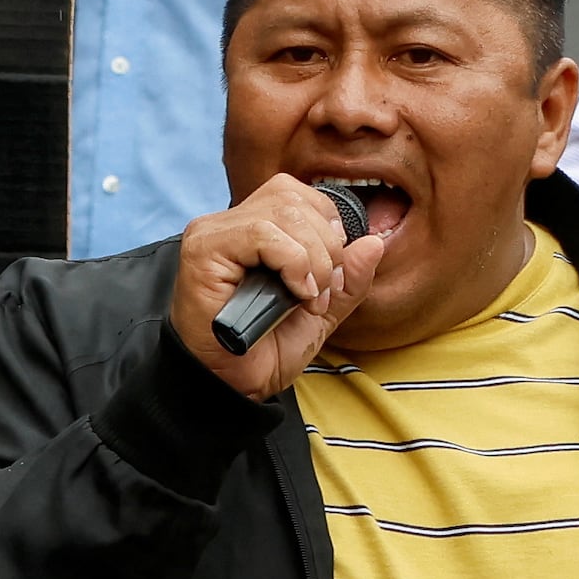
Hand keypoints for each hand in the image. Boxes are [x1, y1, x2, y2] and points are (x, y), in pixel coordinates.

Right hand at [168, 173, 384, 400]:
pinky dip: (292, 262)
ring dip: (312, 259)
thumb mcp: (324, 310)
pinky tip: (294, 292)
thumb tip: (374, 241)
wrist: (235, 384)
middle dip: (325, 247)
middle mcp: (231, 223)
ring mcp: (214, 233)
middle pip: (294, 198)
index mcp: (255, 227)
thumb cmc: (267, 349)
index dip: (327, 229)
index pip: (300, 194)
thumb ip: (350, 277)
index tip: (329, 276)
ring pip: (284, 212)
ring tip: (307, 297)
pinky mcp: (203, 249)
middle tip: (320, 293)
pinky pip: (262, 233)